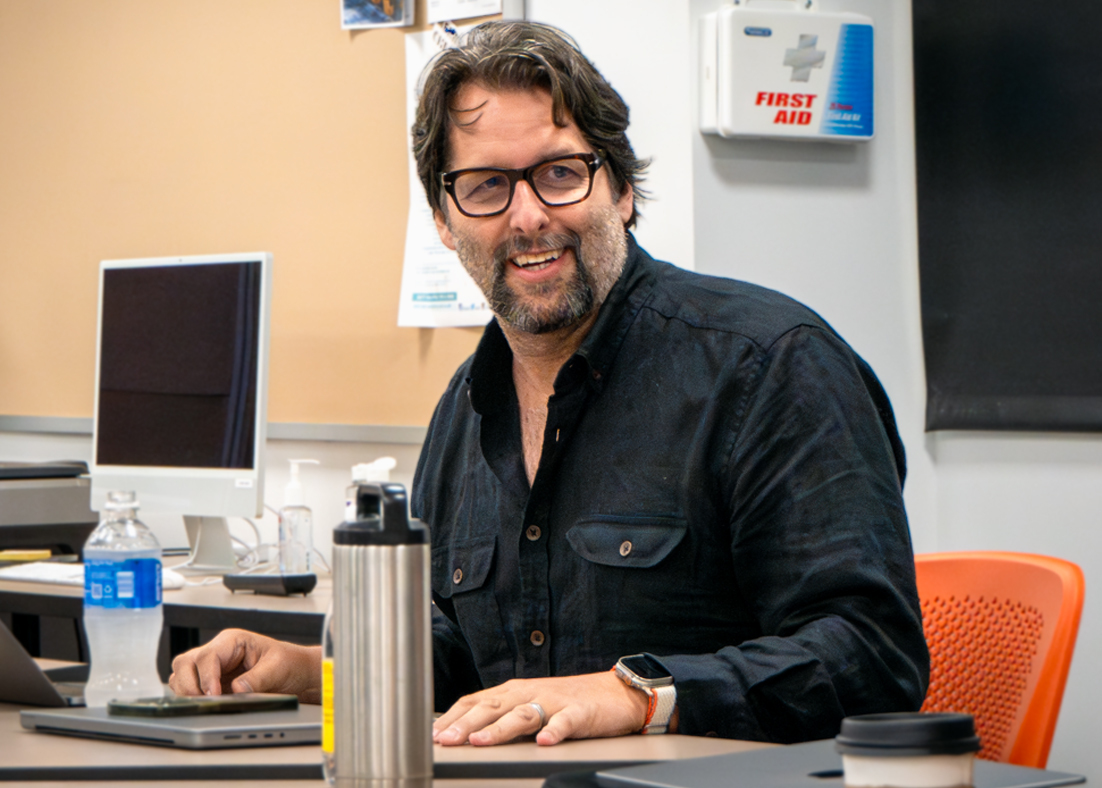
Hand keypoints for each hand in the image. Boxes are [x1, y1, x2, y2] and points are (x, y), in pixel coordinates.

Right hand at [168, 629, 321, 703]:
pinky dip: (189, 697)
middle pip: (185, 663)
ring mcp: (211, 668)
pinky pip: (187, 688)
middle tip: (204, 702)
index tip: (214, 695)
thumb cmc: (288, 663)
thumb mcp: (278, 668)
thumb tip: (237, 690)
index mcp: (233, 641)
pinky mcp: (210, 683)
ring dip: (186, 691)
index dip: (206, 677)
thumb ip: (257, 678)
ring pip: (180, 675)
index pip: (207, 656)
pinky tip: (205, 705)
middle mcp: (218, 652)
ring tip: (205, 704)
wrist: (294, 672)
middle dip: (189, 685)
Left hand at [433, 671, 650, 746]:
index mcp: (513, 691)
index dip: (453, 717)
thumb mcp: (528, 704)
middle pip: (493, 707)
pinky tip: (544, 742)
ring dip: (500, 728)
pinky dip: (554, 732)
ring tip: (481, 741)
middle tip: (446, 741)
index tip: (433, 735)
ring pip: (523, 714)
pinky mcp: (580, 713)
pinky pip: (565, 722)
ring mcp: (554, 702)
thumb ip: (500, 716)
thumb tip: (463, 734)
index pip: (475, 701)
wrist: (613, 693)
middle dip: (466, 725)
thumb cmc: (567, 701)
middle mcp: (529, 692)